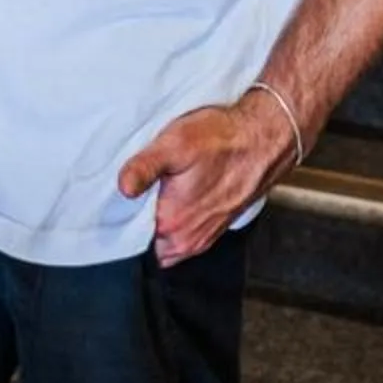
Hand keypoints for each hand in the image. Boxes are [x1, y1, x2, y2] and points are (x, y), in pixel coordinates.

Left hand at [118, 94, 301, 266]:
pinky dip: (179, 222)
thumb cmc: (221, 141)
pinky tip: (179, 197)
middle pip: (148, 242)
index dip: (121, 217)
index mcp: (171, 224)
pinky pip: (186, 236)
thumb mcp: (173, 145)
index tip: (120, 198)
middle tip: (141, 192)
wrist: (261, 140)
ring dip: (161, 222)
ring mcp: (203, 236)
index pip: (130, 237)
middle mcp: (187, 239)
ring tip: (160, 193)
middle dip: (139, 223)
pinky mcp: (215, 227)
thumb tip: (123, 187)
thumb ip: (144, 168)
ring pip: (168, 241)